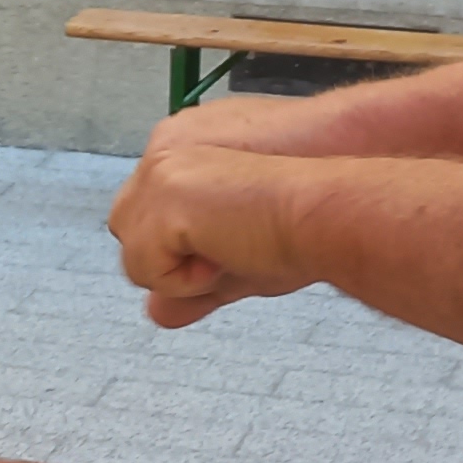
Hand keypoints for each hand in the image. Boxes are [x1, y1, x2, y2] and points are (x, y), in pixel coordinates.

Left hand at [108, 129, 308, 329]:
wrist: (333, 205)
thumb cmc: (304, 219)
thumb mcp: (235, 262)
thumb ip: (192, 283)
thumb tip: (156, 314)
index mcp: (183, 148)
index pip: (150, 214)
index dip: (183, 247)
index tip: (232, 243)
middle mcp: (165, 148)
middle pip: (129, 230)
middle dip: (173, 257)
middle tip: (235, 247)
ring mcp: (159, 170)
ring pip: (133, 252)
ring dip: (181, 271)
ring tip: (234, 247)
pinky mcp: (162, 196)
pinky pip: (143, 268)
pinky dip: (184, 280)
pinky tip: (228, 251)